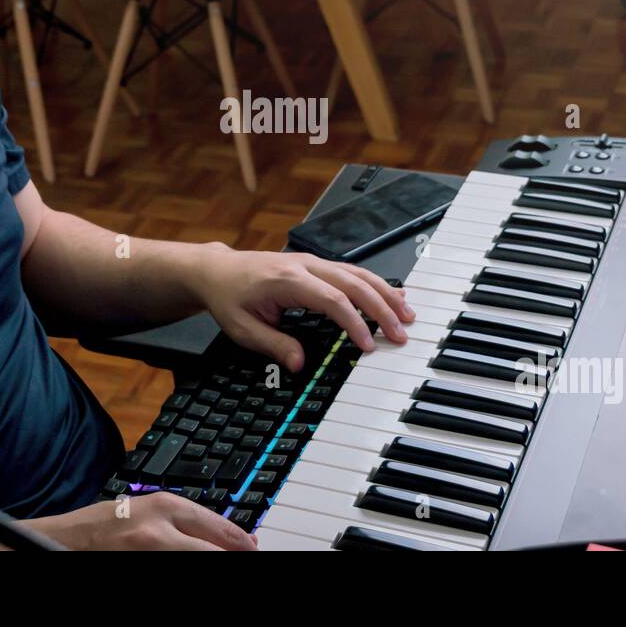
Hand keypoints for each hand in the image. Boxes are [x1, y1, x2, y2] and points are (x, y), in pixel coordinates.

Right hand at [29, 491, 257, 550]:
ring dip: (211, 560)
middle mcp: (158, 530)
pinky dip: (185, 569)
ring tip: (223, 560)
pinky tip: (189, 569)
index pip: (216, 525)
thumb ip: (180, 520)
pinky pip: (175, 570)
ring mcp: (148, 553)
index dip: (240, 540)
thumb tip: (221, 534)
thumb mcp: (145, 510)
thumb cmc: (102, 525)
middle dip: (232, 553)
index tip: (253, 546)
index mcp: (163, 505)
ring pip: (196, 559)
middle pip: (212, 548)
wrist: (65, 540)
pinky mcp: (138, 568)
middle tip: (248, 556)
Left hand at [190, 245, 415, 371]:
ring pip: (359, 274)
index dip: (355, 323)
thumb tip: (299, 363)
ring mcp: (313, 263)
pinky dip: (375, 284)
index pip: (333, 300)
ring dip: (385, 294)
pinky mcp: (317, 266)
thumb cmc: (230, 296)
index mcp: (288, 279)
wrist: (218, 270)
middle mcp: (305, 266)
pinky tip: (393, 295)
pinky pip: (352, 272)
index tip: (368, 345)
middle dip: (382, 308)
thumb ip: (273, 345)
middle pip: (354, 283)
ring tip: (406, 314)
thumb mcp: (242, 328)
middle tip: (401, 333)